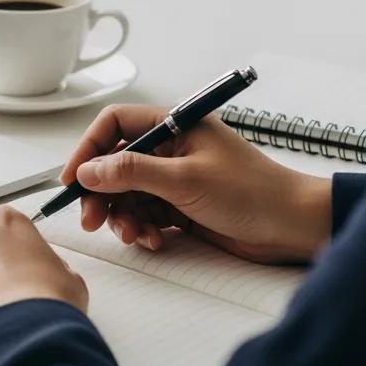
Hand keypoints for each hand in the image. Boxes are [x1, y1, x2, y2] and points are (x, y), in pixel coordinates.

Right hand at [60, 104, 331, 263]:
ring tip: (133, 235)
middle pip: (114, 165)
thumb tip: (88, 171)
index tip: (72, 180)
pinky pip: (145, 214)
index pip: (113, 126)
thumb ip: (131, 172)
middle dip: (100, 193)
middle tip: (91, 219)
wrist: (294, 227)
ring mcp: (175, 178)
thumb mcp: (184, 180)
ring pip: (127, 194)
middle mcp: (170, 148)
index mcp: (173, 125)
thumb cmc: (252, 193)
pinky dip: (143, 228)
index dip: (88, 150)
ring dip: (122, 216)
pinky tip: (154, 239)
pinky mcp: (181, 206)